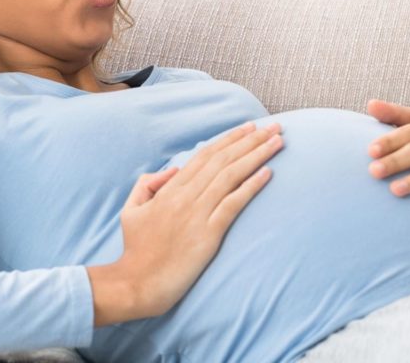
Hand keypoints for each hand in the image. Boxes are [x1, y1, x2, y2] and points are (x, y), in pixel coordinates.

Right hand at [112, 121, 281, 319]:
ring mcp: (197, 214)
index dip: (229, 140)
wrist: (139, 282)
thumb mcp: (131, 209)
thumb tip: (173, 169)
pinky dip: (251, 186)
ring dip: (257, 156)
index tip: (248, 128)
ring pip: (231, 176)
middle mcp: (185, 196)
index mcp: (169, 189)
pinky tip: (268, 173)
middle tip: (273, 127)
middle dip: (250, 140)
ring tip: (277, 142)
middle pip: (223, 160)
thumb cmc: (136, 249)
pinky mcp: (208, 235)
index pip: (205, 156)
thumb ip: (148, 184)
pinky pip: (233, 204)